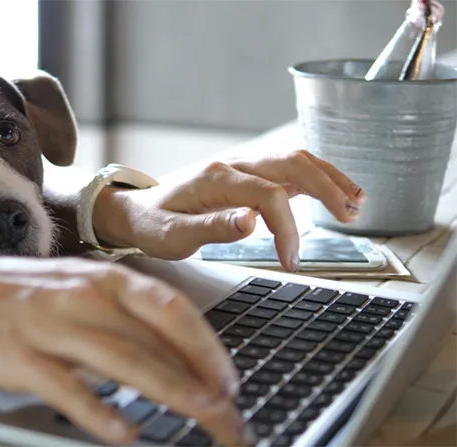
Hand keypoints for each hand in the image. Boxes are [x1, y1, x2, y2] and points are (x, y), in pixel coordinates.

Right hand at [0, 255, 252, 445]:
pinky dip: (97, 411)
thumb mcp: (78, 292)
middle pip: (156, 339)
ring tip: (200, 415)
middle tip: (229, 414)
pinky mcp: (20, 355)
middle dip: (201, 378)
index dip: (208, 347)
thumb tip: (176, 356)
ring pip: (121, 359)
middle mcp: (84, 297)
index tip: (230, 381)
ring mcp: (51, 325)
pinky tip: (123, 433)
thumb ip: (123, 320)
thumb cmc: (20, 295)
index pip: (172, 309)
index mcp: (103, 279)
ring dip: (168, 389)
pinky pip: (65, 386)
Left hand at [93, 149, 366, 271]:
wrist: (136, 210)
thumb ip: (211, 228)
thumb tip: (251, 222)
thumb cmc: (152, 225)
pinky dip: (316, 178)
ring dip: (328, 177)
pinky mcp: (247, 176)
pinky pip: (288, 169)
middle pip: (291, 163)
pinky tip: (337, 194)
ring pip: (295, 160)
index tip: (291, 259)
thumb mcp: (172, 236)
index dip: (287, 228)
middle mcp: (233, 165)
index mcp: (216, 179)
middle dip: (325, 188)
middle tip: (349, 217)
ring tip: (356, 202)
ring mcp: (242, 167)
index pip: (268, 195)